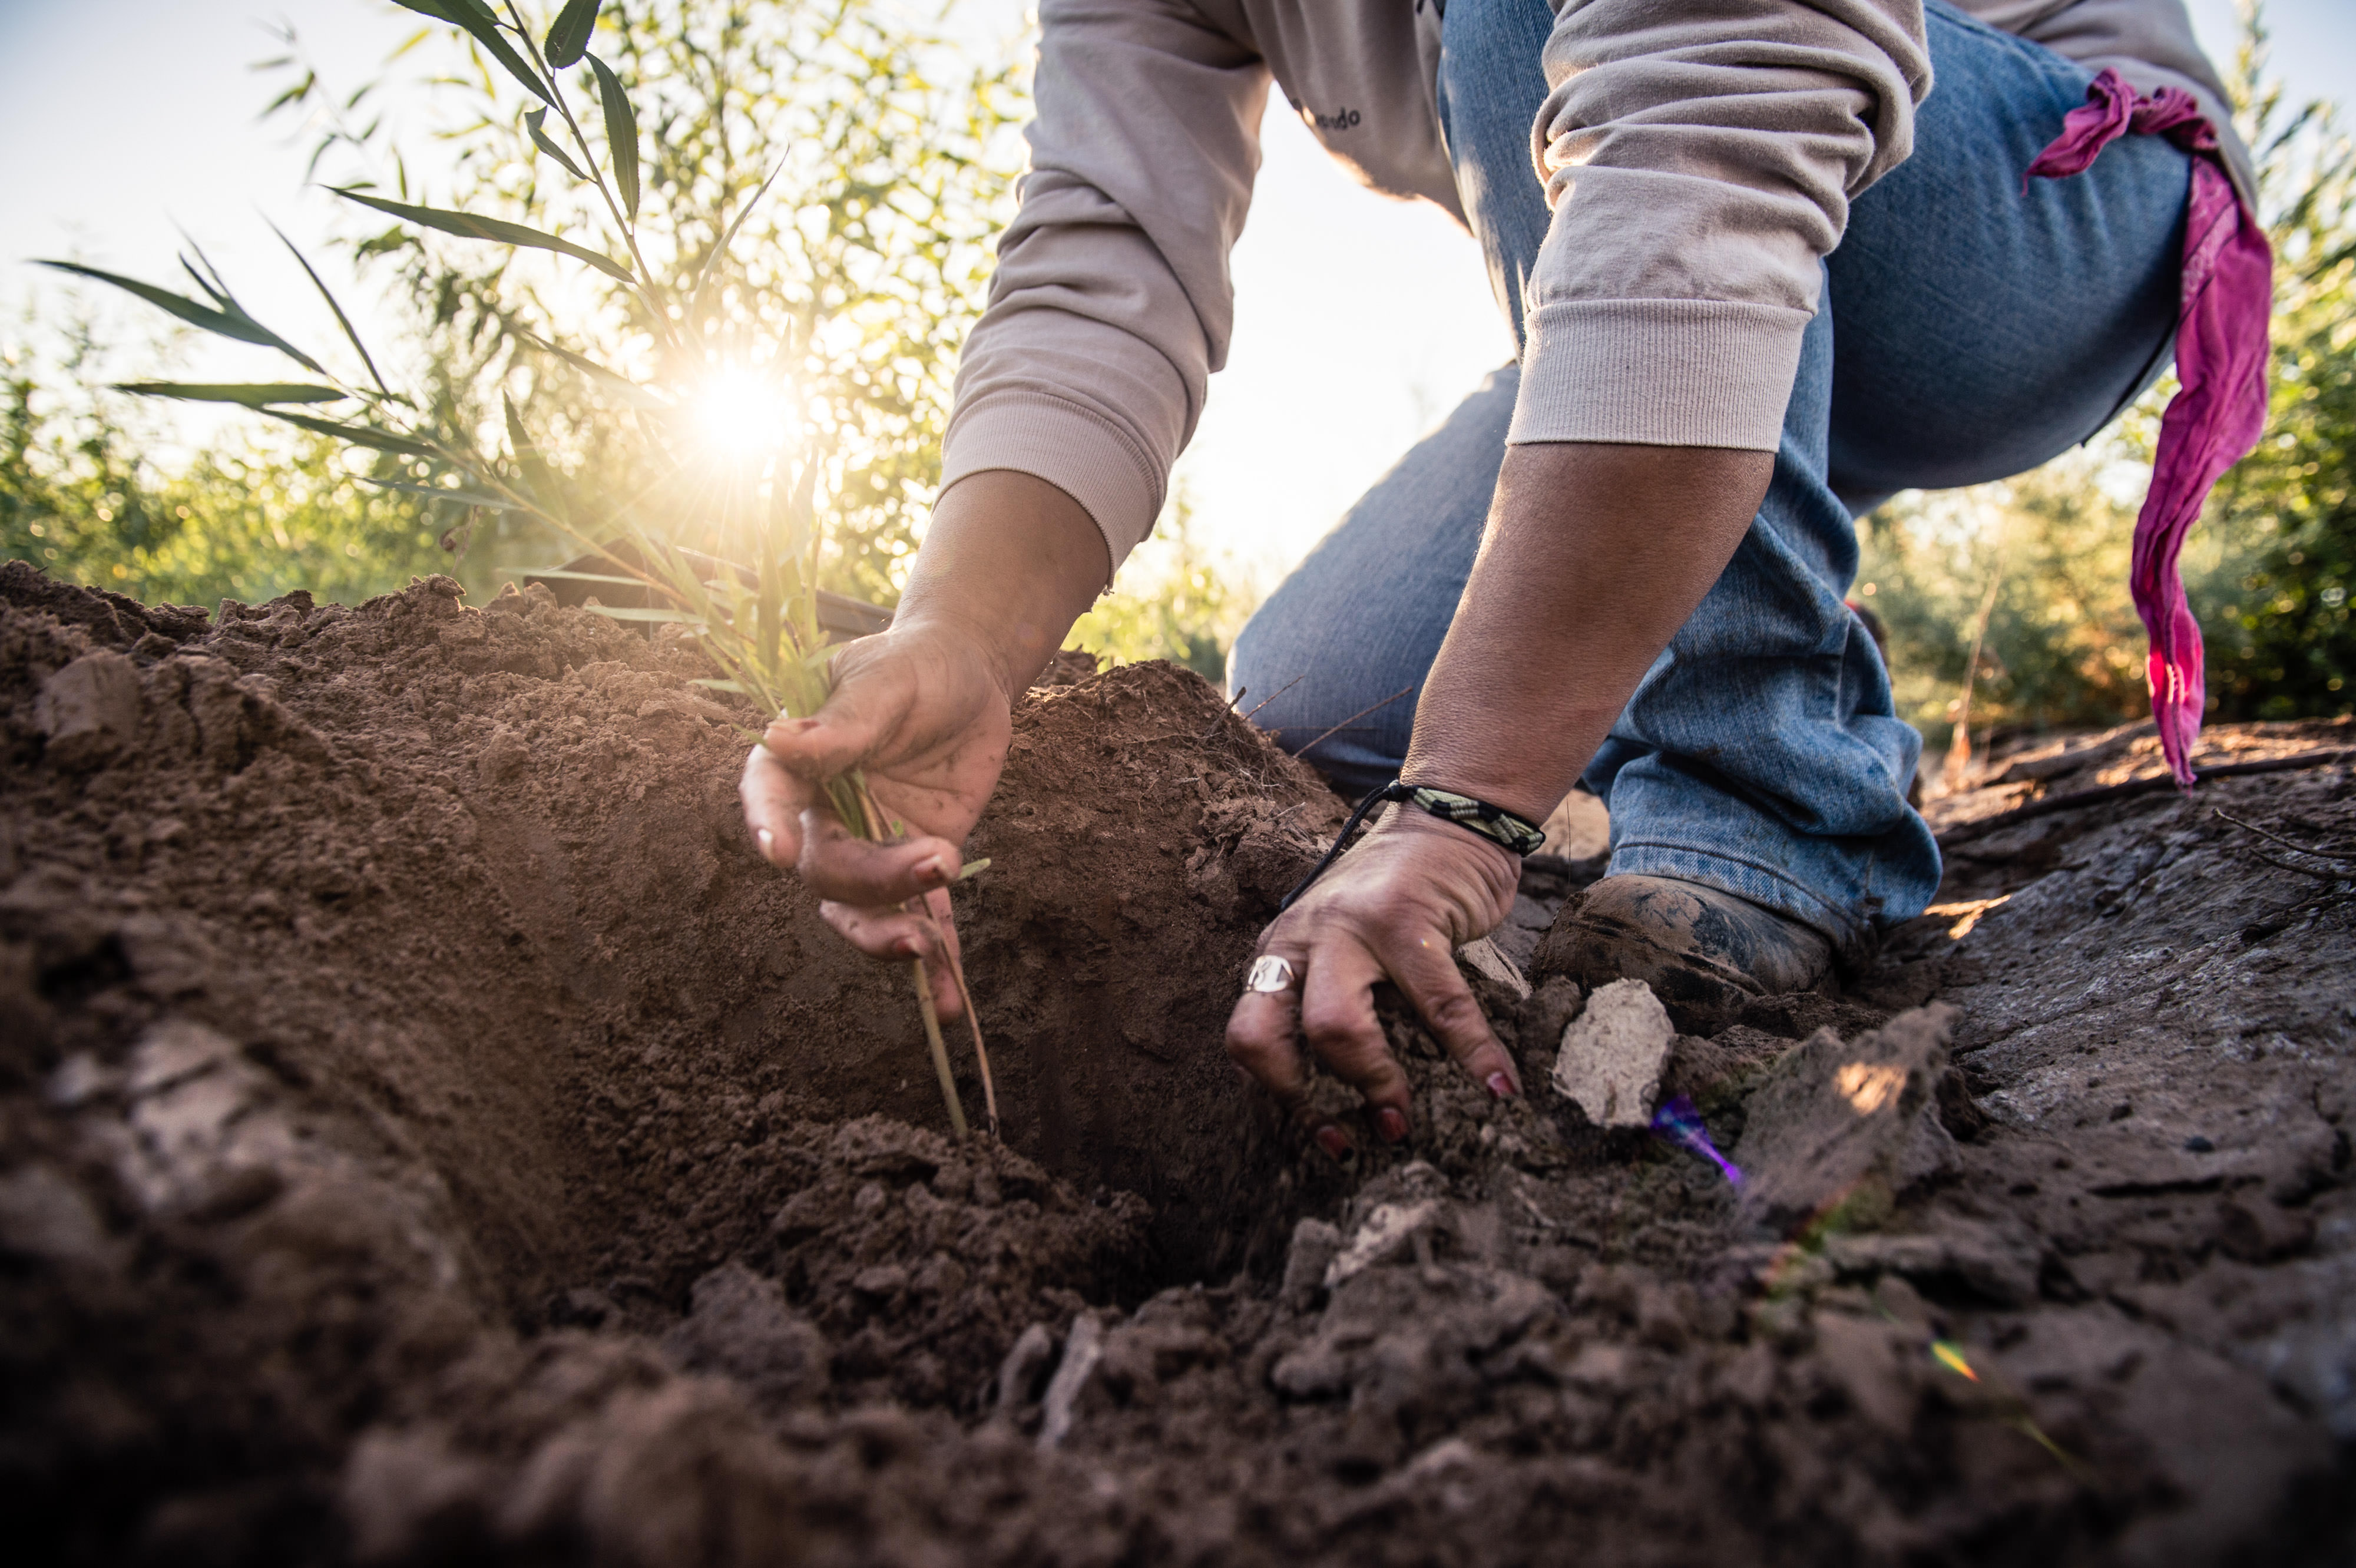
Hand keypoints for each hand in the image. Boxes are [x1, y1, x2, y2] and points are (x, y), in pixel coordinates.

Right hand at [737, 469, 1109, 1017]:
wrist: (971, 678)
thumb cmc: (915, 666)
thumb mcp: (884, 680)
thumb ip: (841, 721)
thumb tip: (779, 738)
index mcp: (797, 764)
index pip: (769, 798)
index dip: (767, 825)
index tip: (780, 849)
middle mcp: (824, 816)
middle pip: (826, 868)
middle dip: (872, 879)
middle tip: (934, 858)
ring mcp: (870, 847)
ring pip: (863, 910)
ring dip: (890, 935)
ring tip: (928, 949)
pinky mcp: (919, 865)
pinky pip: (923, 923)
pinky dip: (939, 967)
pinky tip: (951, 1008)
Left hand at [1224, 807, 1524, 1153]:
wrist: (1448, 821)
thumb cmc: (1400, 902)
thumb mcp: (1344, 948)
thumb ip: (1332, 1000)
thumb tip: (1347, 1100)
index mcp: (1280, 953)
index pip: (1248, 1038)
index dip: (1280, 1100)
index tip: (1327, 1138)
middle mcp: (1300, 939)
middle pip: (1263, 1036)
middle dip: (1302, 1100)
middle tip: (1354, 1133)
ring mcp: (1348, 927)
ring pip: (1333, 1027)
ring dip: (1372, 1085)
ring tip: (1402, 1120)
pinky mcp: (1406, 918)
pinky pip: (1440, 1006)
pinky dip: (1473, 1054)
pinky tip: (1500, 1085)